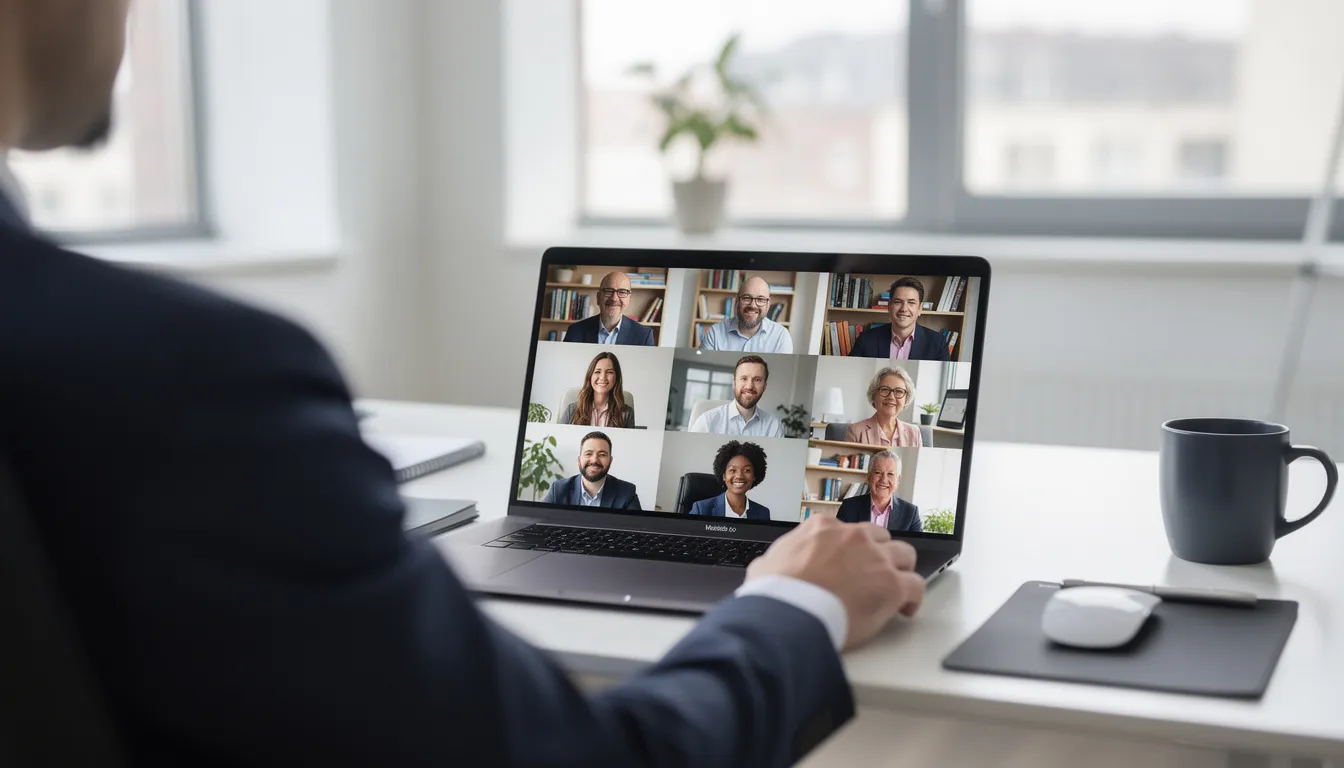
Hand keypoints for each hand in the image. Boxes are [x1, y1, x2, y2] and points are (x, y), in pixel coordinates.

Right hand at [746, 514, 923, 649]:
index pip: (848, 530)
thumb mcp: (766, 565)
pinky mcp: (891, 584)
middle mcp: (854, 537)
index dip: (852, 549)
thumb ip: (777, 561)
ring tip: (895, 589)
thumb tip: (770, 568)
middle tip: (875, 575)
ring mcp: (875, 558)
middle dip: (880, 555)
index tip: (851, 562)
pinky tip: (906, 608)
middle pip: (881, 538)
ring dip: (900, 571)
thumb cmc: (775, 594)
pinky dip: (913, 598)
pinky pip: (915, 586)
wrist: (789, 613)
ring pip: (904, 555)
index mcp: (823, 528)